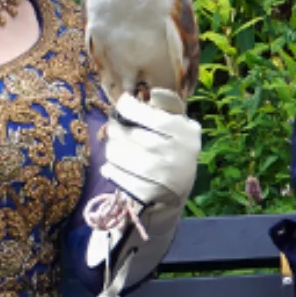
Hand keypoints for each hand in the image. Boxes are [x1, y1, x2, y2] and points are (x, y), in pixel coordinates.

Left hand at [101, 91, 201, 208]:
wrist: (174, 199)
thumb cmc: (171, 155)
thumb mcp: (178, 131)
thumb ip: (163, 112)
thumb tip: (135, 97)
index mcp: (185, 133)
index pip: (148, 114)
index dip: (128, 107)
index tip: (122, 105)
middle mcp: (176, 153)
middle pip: (128, 134)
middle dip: (115, 131)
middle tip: (115, 131)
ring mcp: (163, 176)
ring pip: (117, 153)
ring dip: (111, 150)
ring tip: (116, 151)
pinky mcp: (148, 193)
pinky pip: (116, 175)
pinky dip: (110, 170)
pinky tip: (113, 168)